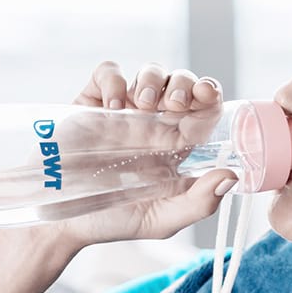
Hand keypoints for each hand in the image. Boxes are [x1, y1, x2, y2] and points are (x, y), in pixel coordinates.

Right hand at [52, 61, 237, 246]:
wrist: (61, 221)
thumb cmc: (112, 221)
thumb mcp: (162, 220)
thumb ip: (199, 203)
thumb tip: (230, 176)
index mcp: (175, 146)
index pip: (203, 107)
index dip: (209, 93)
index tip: (207, 95)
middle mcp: (152, 124)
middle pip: (180, 81)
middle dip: (183, 82)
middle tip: (175, 104)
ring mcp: (122, 112)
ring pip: (149, 71)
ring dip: (152, 78)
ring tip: (144, 105)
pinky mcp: (91, 104)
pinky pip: (107, 72)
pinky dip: (114, 79)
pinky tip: (113, 106)